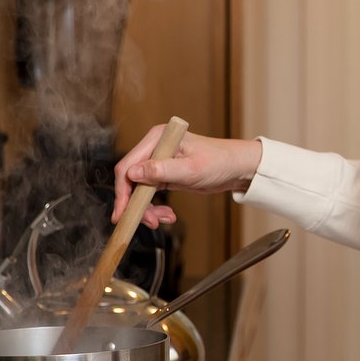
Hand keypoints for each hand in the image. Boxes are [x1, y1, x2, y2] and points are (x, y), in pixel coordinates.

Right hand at [112, 128, 263, 227]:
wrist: (237, 168)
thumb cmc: (219, 162)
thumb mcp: (191, 169)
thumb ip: (161, 171)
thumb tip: (133, 174)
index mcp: (157, 138)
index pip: (128, 166)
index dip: (123, 192)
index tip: (123, 213)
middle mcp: (154, 148)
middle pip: (131, 180)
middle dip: (137, 204)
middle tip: (150, 221)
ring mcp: (158, 161)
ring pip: (139, 190)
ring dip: (147, 209)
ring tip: (164, 219)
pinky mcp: (164, 174)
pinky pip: (150, 193)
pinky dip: (155, 207)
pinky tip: (167, 215)